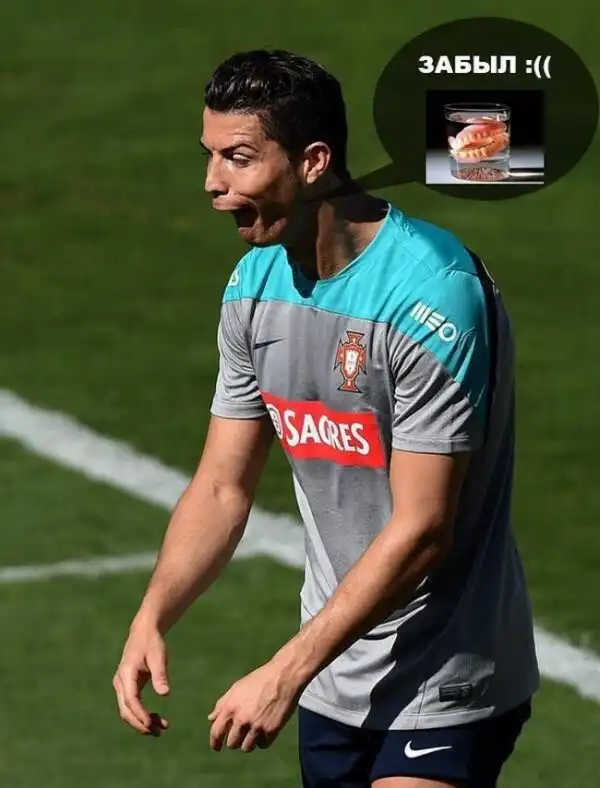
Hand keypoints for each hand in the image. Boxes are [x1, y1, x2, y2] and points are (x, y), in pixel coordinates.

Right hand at [113, 621, 170, 735]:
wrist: (144, 633)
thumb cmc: (152, 643)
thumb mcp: (159, 656)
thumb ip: (160, 675)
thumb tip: (165, 694)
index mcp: (126, 673)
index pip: (131, 699)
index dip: (140, 714)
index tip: (152, 724)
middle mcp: (121, 682)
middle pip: (126, 710)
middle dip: (140, 724)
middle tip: (158, 733)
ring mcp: (122, 686)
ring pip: (128, 711)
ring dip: (142, 722)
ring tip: (162, 728)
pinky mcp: (128, 688)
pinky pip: (132, 706)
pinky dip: (143, 715)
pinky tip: (157, 719)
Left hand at [208, 660, 301, 752]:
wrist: (283, 676)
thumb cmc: (259, 680)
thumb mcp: (237, 687)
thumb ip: (222, 704)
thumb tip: (211, 718)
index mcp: (230, 707)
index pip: (216, 732)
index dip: (215, 743)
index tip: (217, 747)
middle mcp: (242, 719)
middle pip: (232, 743)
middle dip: (236, 739)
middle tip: (243, 732)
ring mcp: (257, 725)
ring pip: (247, 748)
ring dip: (250, 741)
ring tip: (256, 729)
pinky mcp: (271, 730)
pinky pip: (263, 745)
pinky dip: (264, 740)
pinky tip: (266, 728)